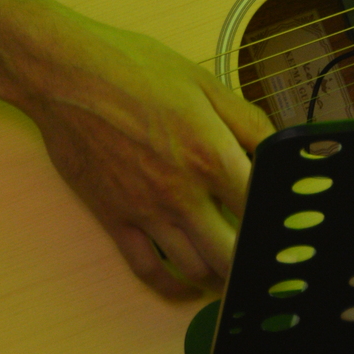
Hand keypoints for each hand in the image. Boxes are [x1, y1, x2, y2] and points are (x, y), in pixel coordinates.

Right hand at [28, 8, 275, 301]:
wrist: (67, 75)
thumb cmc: (133, 68)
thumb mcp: (202, 82)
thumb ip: (246, 120)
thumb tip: (280, 148)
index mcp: (211, 153)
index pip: (259, 208)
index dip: (278, 222)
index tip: (286, 227)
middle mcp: (183, 191)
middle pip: (232, 254)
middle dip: (253, 260)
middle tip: (263, 256)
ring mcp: (147, 211)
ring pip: (196, 268)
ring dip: (219, 274)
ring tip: (232, 267)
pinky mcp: (115, 219)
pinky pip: (149, 270)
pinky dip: (172, 285)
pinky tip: (186, 281)